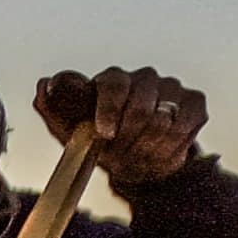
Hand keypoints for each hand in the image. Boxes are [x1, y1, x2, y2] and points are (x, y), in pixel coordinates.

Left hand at [34, 67, 205, 188]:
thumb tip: (44, 86)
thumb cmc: (98, 141)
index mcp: (110, 80)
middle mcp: (141, 78)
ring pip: (161, 120)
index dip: (107, 109)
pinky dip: (168, 148)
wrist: (134, 159)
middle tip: (116, 155)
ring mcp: (169, 88)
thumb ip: (53, 108)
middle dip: (125, 139)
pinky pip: (183, 127)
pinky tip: (156, 152)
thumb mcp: (68, 130)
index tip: (104, 133)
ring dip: (144, 148)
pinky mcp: (193, 103)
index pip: (111, 84)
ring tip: (133, 156)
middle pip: (138, 106)